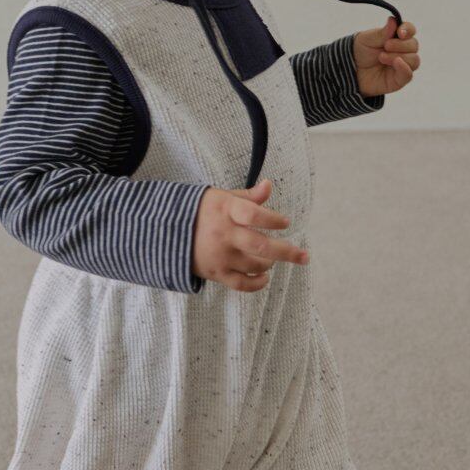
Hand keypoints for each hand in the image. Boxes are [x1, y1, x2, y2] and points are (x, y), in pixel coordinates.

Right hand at [192, 180, 309, 293]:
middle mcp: (224, 234)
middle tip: (304, 256)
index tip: (285, 222)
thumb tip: (269, 185)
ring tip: (271, 259)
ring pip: (254, 265)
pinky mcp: (215, 273)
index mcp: (226, 210)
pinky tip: (265, 278)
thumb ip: (248, 196)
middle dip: (287, 252)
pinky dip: (257, 284)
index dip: (273, 218)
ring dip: (269, 263)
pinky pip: (241, 284)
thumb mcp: (221, 197)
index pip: (254, 214)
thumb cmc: (200, 211)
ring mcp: (220, 255)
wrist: (165, 231)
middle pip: (261, 246)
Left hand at [353, 16, 419, 96]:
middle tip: (385, 46)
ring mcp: (403, 65)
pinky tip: (396, 62)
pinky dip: (404, 68)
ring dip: (398, 56)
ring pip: (414, 59)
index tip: (400, 32)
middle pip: (414, 45)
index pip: (410, 30)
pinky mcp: (399, 79)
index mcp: (397, 37)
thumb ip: (382, 32)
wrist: (351, 69)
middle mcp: (403, 50)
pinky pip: (409, 74)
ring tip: (381, 57)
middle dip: (400, 45)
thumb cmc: (361, 51)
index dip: (408, 30)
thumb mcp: (367, 39)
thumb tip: (394, 20)